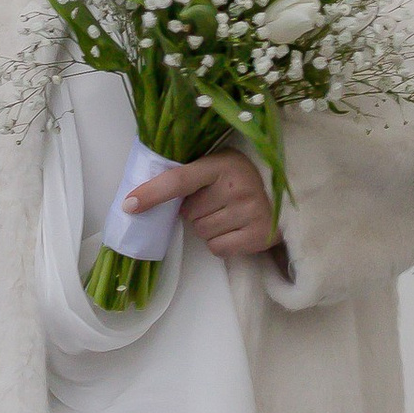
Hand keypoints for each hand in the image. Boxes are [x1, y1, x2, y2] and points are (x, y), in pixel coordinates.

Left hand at [129, 149, 276, 259]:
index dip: (152, 193)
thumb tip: (142, 196)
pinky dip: (220, 242)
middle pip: (189, 213)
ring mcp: (250, 212)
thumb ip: (187, 174)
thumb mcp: (217, 165)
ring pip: (201, 232)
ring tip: (227, 214)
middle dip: (195, 211)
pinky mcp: (258, 236)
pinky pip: (217, 248)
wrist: (284, 195)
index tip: (129, 205)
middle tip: (215, 201)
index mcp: (222, 164)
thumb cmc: (240, 179)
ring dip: (207, 227)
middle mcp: (238, 187)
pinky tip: (235, 228)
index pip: (179, 180)